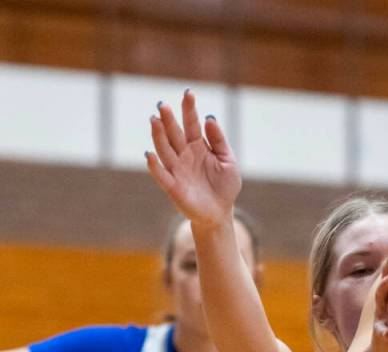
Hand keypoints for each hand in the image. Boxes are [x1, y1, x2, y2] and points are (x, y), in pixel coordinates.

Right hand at [145, 90, 240, 231]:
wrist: (220, 211)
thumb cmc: (224, 185)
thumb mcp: (228, 160)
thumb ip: (218, 141)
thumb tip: (210, 118)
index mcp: (198, 146)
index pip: (191, 124)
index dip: (189, 109)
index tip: (188, 93)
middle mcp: (184, 154)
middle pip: (174, 133)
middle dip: (169, 119)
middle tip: (163, 105)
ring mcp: (176, 169)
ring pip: (164, 149)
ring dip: (158, 136)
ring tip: (154, 120)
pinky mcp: (172, 186)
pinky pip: (161, 174)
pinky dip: (154, 165)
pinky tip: (149, 154)